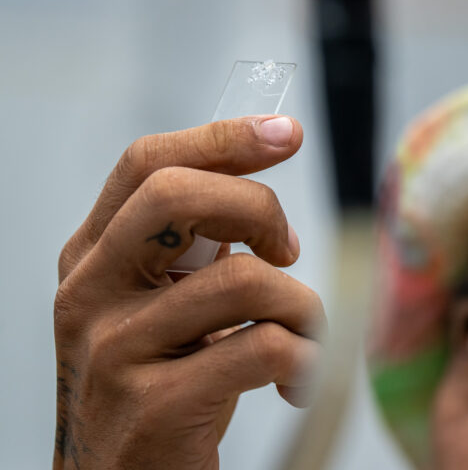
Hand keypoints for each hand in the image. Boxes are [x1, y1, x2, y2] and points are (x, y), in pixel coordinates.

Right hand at [53, 116, 325, 469]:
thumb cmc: (158, 382)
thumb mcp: (160, 304)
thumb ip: (189, 247)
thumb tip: (253, 181)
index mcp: (93, 257)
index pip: (149, 164)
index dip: (224, 138)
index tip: (285, 133)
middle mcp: (91, 292)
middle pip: (178, 196)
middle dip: (258, 207)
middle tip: (287, 248)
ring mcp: (116, 349)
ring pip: (242, 280)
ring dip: (300, 305)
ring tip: (305, 335)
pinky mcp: (154, 405)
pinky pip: (263, 349)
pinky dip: (305, 361)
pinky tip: (299, 381)